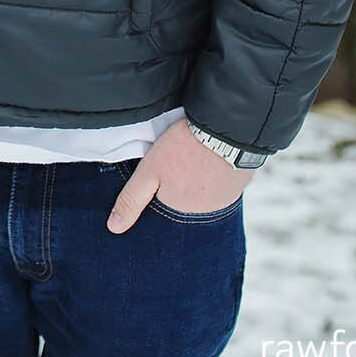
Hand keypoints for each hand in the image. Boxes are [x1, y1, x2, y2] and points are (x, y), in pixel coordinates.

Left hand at [105, 119, 255, 232]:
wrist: (227, 128)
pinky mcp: (241, 183)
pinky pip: (224, 182)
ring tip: (194, 158)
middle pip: (186, 200)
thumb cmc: (184, 149)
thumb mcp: (149, 172)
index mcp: (181, 211)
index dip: (159, 190)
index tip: (162, 174)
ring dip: (200, 180)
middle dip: (181, 185)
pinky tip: (212, 158)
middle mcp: (206, 212)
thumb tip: (114, 228)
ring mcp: (226, 199)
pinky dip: (217, 173)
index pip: (165, 207)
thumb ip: (132, 200)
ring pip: (205, 191)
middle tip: (179, 161)